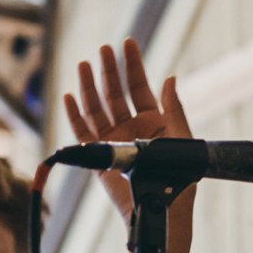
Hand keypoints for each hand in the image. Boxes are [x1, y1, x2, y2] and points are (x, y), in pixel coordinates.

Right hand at [62, 37, 193, 219]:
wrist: (164, 209)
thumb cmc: (180, 179)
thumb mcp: (182, 138)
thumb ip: (175, 109)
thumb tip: (170, 78)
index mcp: (153, 120)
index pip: (139, 86)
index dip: (133, 65)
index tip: (127, 42)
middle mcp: (131, 127)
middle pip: (115, 93)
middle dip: (109, 70)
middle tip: (103, 49)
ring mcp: (114, 141)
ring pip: (97, 108)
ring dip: (89, 87)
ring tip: (84, 64)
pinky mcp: (99, 157)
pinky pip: (83, 132)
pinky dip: (75, 115)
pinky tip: (70, 96)